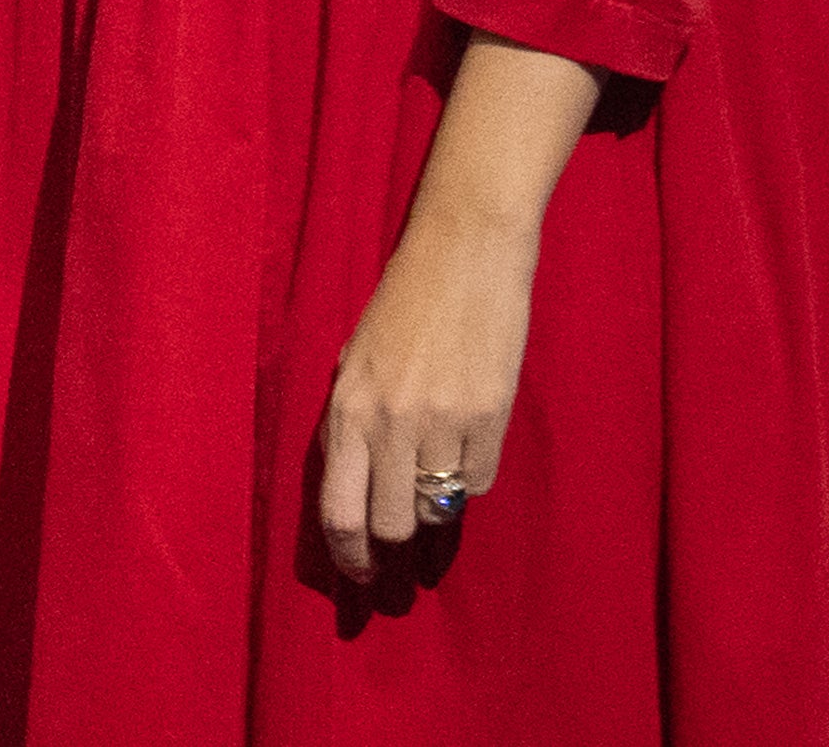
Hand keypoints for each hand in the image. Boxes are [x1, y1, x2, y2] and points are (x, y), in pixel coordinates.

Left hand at [317, 215, 537, 579]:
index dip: (347, 555)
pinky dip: (470, 480)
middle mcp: (390, 421)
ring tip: (431, 489)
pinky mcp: (490, 415)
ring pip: (438, 508)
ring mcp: (443, 420)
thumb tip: (356, 489)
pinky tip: (465, 449)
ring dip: (433, 510)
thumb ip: (354, 423)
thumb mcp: (356, 361)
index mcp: (346, 407)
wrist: (463, 253)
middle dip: (393, 548)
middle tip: (398, 561)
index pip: (338, 509)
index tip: (357, 576)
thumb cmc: (402, 303)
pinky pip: (479, 481)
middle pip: (391, 525)